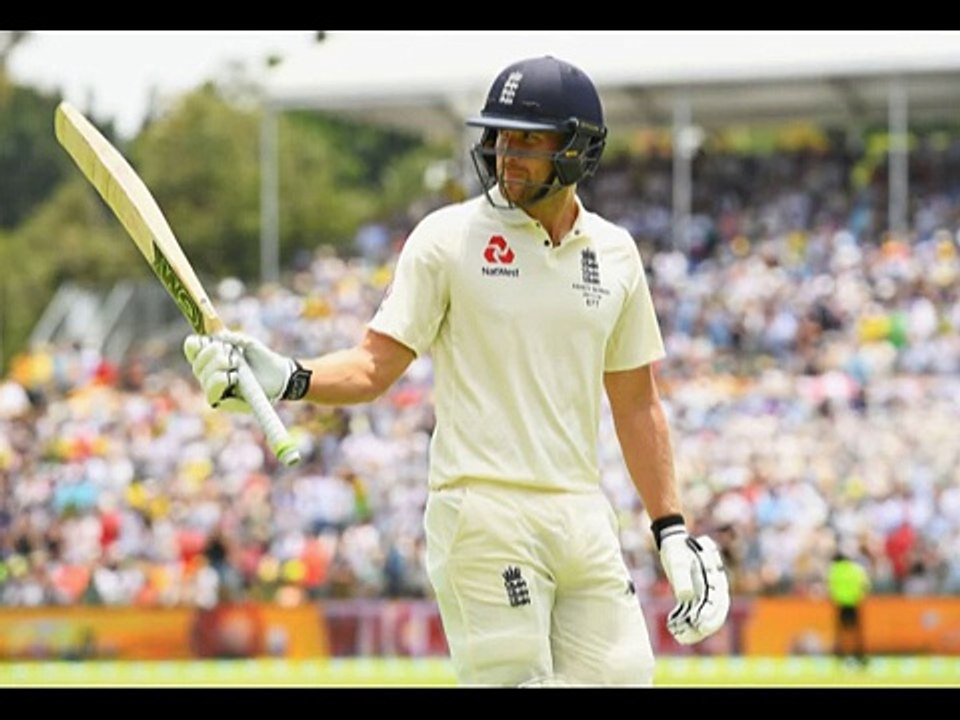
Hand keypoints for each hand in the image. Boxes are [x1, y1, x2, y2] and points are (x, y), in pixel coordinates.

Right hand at [183, 330, 301, 411]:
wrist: (279, 376)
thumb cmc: (262, 358)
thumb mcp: (248, 343)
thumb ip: (232, 337)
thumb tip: (215, 329)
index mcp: (210, 356)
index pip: (192, 348)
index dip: (194, 344)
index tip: (206, 340)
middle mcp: (207, 373)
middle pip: (197, 363)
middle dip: (213, 354)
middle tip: (232, 355)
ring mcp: (214, 388)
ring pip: (204, 377)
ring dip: (218, 367)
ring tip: (236, 366)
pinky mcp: (222, 401)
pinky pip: (211, 393)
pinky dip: (221, 381)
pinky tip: (234, 377)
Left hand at [656, 520, 729, 644]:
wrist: (673, 541)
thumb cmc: (677, 549)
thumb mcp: (677, 561)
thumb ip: (682, 577)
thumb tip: (686, 596)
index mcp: (715, 578)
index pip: (718, 602)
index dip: (710, 616)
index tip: (699, 624)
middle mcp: (713, 588)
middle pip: (715, 613)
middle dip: (704, 627)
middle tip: (689, 636)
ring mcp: (704, 592)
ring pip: (704, 615)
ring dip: (695, 629)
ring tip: (681, 638)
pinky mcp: (693, 596)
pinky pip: (693, 613)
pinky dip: (687, 623)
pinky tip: (675, 630)